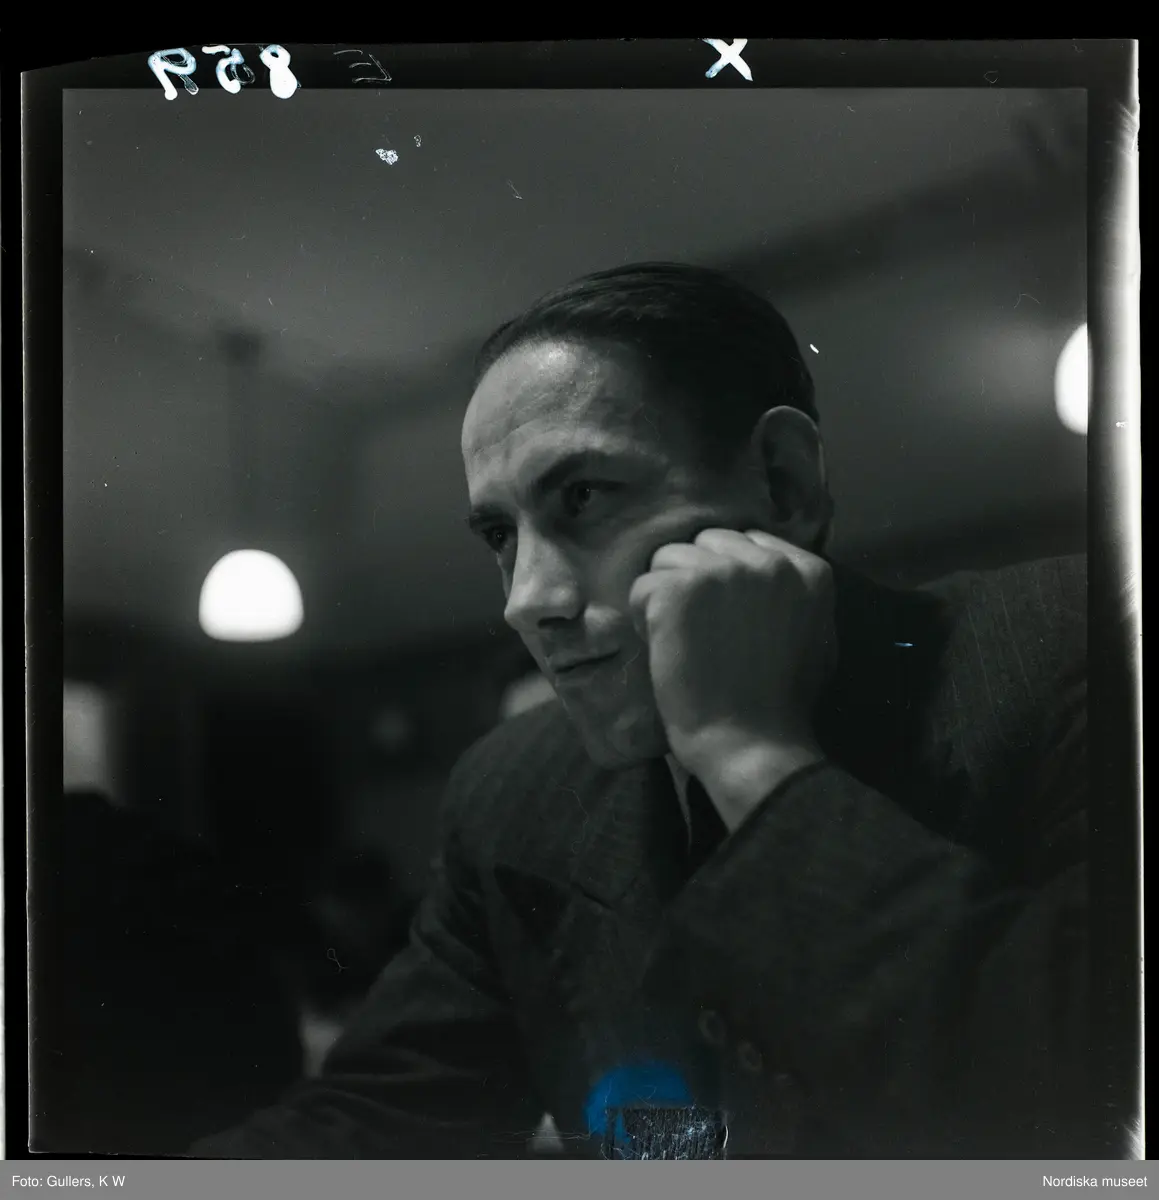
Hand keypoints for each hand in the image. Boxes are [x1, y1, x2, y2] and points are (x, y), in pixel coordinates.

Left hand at [628, 529, 835, 822]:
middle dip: (696, 579)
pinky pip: (643, 587)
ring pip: (669, 560)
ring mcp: (722, 572)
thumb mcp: (813, 635)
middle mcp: (768, 561)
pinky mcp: (679, 590)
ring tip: (683, 642)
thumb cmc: (782, 705)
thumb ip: (791, 594)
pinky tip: (666, 650)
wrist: (752, 745)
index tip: (728, 618)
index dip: (727, 578)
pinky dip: (644, 619)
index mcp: (808, 569)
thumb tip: (764, 567)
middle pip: (705, 543)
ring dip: (667, 596)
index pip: (745, 542)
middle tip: (701, 630)